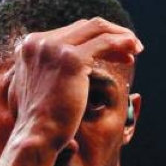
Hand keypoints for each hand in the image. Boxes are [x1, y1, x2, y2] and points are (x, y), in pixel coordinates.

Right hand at [6, 18, 141, 150]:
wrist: (36, 138)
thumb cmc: (39, 123)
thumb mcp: (35, 89)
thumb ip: (45, 73)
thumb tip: (60, 71)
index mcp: (28, 46)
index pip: (70, 33)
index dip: (94, 39)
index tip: (113, 51)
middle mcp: (38, 41)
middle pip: (84, 27)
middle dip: (110, 35)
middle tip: (131, 49)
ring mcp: (54, 47)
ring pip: (97, 29)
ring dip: (120, 36)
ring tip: (137, 48)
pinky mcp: (71, 58)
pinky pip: (105, 43)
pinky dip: (122, 43)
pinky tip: (134, 51)